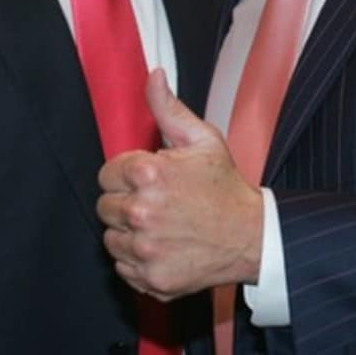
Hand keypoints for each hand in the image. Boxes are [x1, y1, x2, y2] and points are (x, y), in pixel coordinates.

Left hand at [96, 69, 262, 301]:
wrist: (251, 236)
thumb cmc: (224, 186)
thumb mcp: (202, 139)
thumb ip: (168, 107)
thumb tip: (153, 75)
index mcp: (148, 173)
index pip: (106, 174)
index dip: (127, 176)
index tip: (150, 181)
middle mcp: (141, 211)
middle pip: (104, 206)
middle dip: (125, 202)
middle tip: (156, 203)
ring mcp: (145, 249)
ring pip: (111, 237)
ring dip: (129, 232)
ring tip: (160, 225)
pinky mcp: (150, 278)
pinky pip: (122, 267)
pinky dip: (137, 260)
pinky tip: (162, 246)